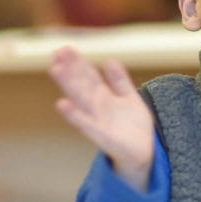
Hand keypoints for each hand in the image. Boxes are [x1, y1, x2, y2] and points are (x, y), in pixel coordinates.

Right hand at [48, 47, 153, 190]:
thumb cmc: (134, 127)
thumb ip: (119, 81)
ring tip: (55, 69)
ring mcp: (98, 121)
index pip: (88, 76)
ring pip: (81, 99)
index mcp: (104, 97)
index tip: (65, 49)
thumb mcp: (129, 98)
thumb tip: (108, 60)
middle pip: (82, 84)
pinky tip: (62, 104)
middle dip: (70, 69)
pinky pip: (86, 124)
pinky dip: (74, 115)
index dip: (78, 62)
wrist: (145, 153)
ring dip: (68, 85)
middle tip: (56, 53)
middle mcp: (97, 107)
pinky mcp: (102, 137)